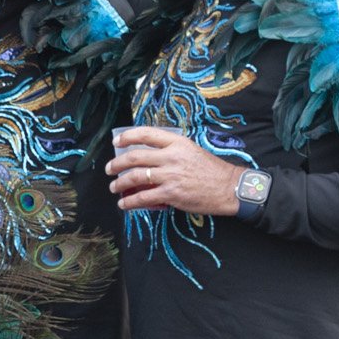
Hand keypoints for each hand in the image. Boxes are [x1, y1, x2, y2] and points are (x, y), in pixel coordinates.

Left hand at [106, 126, 246, 215]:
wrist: (228, 187)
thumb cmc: (211, 170)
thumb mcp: (191, 151)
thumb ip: (170, 151)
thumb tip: (146, 158)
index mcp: (177, 143)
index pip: (146, 134)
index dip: (127, 137)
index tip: (116, 143)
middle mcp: (171, 157)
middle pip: (135, 157)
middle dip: (116, 164)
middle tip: (110, 169)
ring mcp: (170, 175)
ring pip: (134, 177)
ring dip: (119, 183)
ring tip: (114, 187)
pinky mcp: (170, 194)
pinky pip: (142, 197)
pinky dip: (129, 201)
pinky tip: (123, 204)